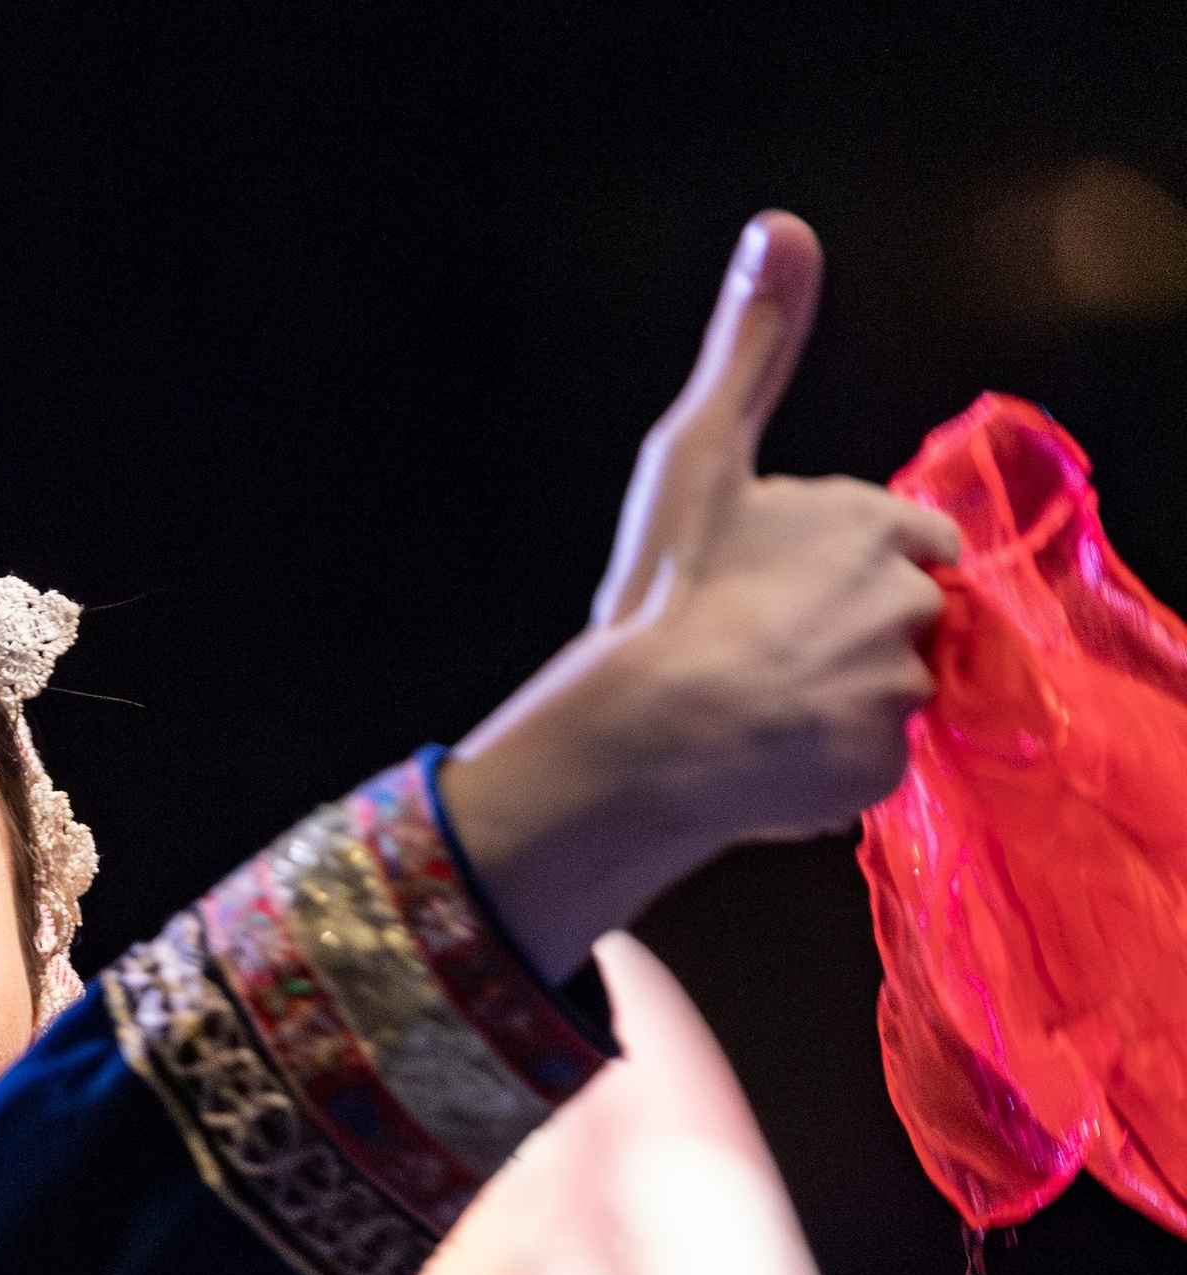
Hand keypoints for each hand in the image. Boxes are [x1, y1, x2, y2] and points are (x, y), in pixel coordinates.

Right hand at [441, 214, 958, 978]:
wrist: (644, 735)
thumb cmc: (664, 592)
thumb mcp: (696, 453)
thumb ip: (751, 344)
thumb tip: (781, 225)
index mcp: (875, 523)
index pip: (908, 544)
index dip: (847, 570)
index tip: (778, 594)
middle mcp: (907, 602)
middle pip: (904, 621)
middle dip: (849, 639)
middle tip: (759, 658)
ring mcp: (896, 692)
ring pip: (883, 697)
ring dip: (836, 706)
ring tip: (756, 715)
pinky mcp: (878, 770)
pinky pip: (864, 769)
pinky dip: (824, 771)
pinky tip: (764, 763)